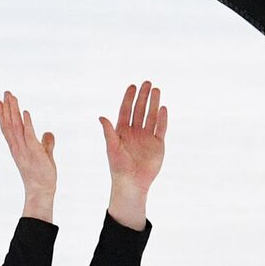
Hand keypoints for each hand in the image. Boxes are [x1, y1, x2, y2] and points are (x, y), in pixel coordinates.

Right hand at [0, 91, 56, 217]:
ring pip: (16, 127)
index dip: (3, 114)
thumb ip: (46, 143)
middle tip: (5, 93)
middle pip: (10, 124)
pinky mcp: (34, 152)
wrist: (41, 191)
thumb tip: (49, 132)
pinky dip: (27, 123)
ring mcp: (24, 150)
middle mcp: (17, 147)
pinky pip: (29, 135)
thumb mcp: (44, 155)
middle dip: (7, 108)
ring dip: (14, 111)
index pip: (8, 128)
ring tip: (12, 97)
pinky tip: (25, 112)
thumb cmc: (41, 175)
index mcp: (17, 147)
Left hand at [99, 81, 166, 195]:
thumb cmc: (118, 167)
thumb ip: (108, 132)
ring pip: (151, 116)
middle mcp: (135, 131)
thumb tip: (101, 117)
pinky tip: (163, 108)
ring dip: (153, 103)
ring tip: (156, 89)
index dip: (129, 98)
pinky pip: (161, 128)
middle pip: (139, 110)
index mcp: (122, 131)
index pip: (126, 110)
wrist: (132, 183)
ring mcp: (147, 137)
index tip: (132, 86)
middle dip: (143, 96)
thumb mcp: (112, 148)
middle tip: (147, 83)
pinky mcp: (158, 144)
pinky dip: (162, 119)